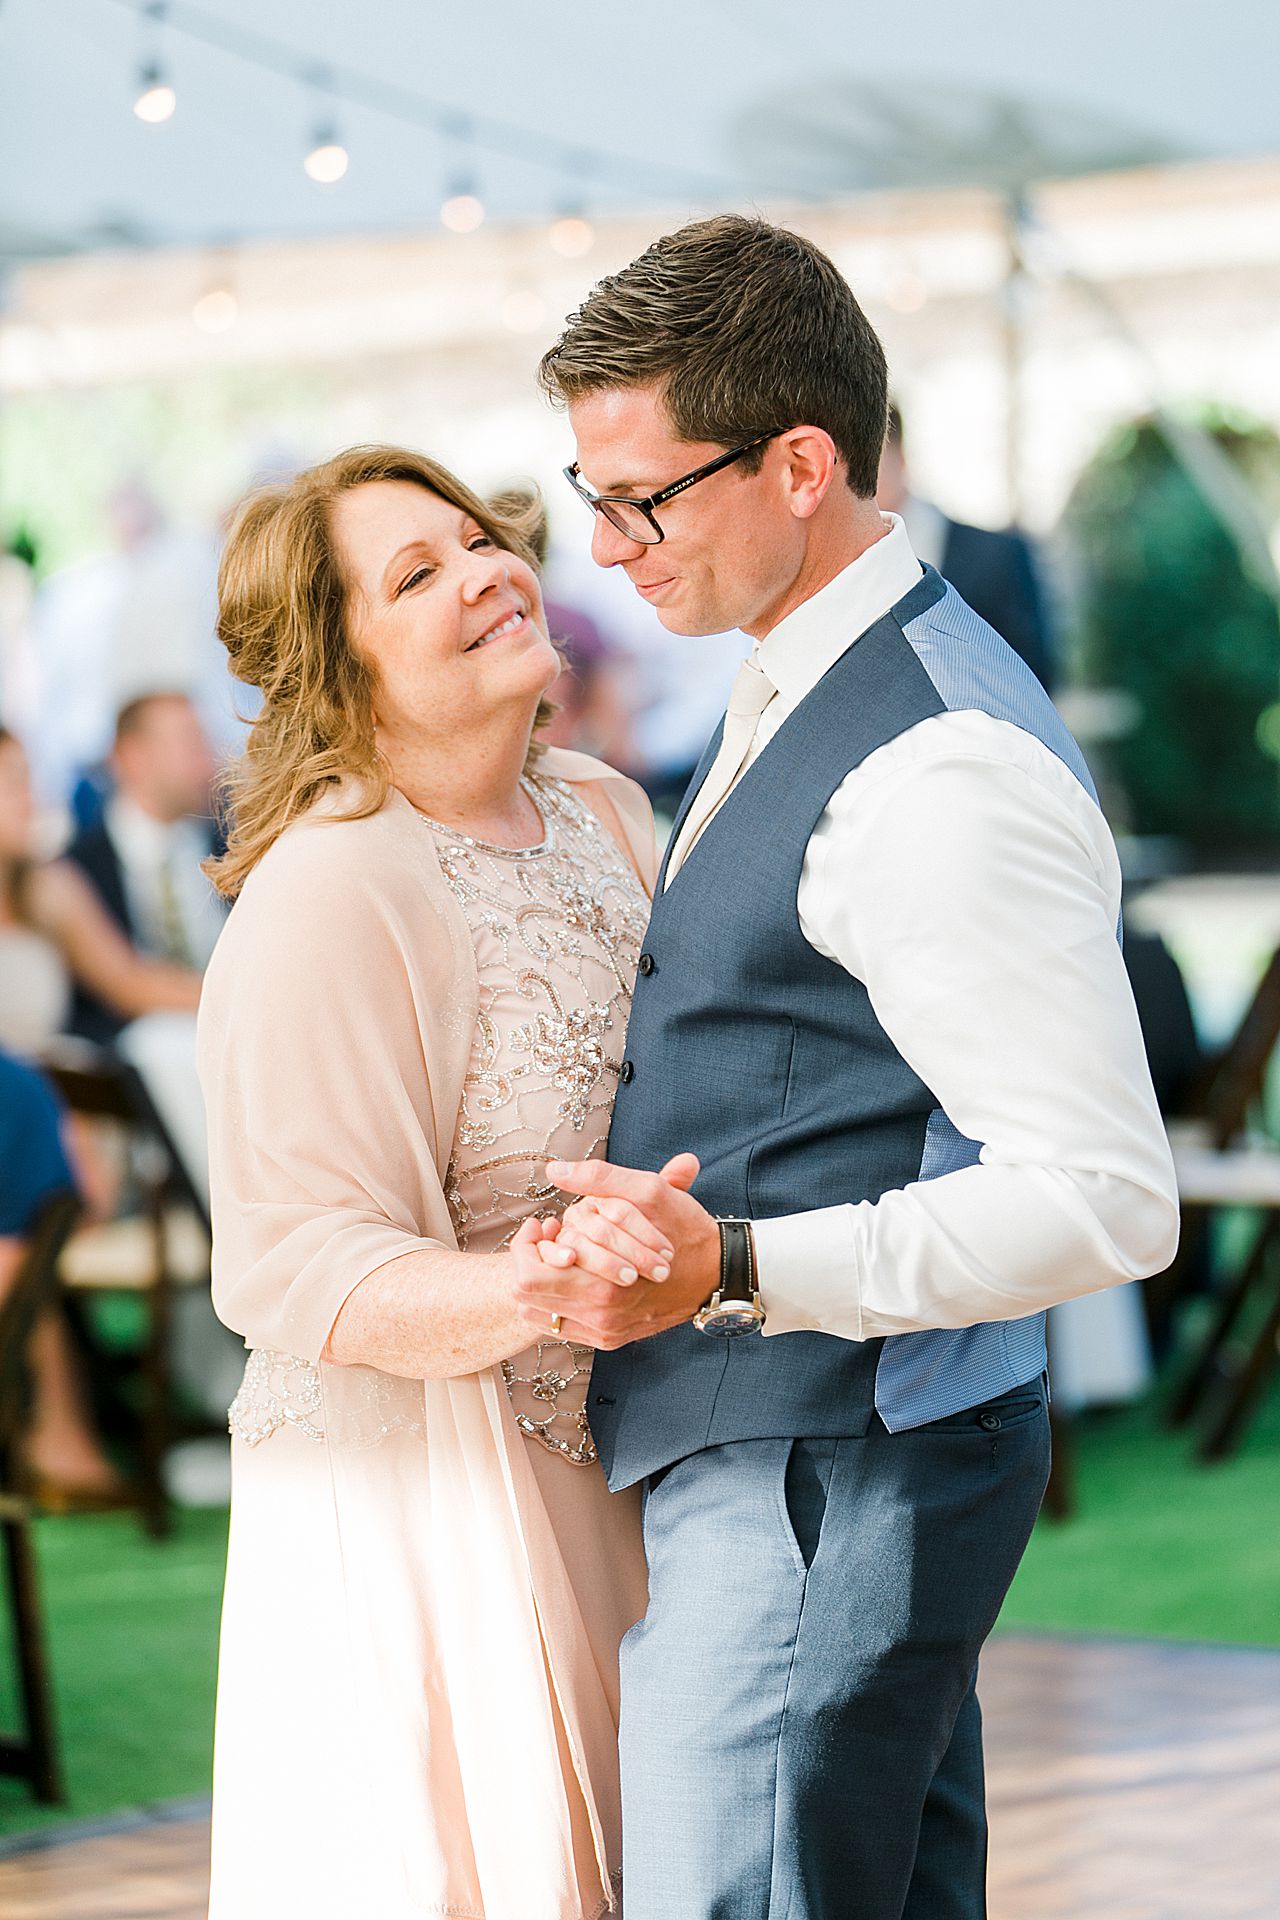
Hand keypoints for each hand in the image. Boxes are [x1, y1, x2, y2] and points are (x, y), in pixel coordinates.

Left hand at [513, 1153, 720, 1349]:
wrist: (719, 1272)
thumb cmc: (684, 1229)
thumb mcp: (647, 1192)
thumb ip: (598, 1179)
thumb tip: (554, 1170)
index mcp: (603, 1283)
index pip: (527, 1275)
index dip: (525, 1244)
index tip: (543, 1224)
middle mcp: (600, 1315)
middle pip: (526, 1296)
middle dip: (530, 1261)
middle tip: (549, 1238)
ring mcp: (604, 1330)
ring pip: (539, 1313)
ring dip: (541, 1283)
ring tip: (561, 1257)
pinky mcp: (610, 1339)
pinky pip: (561, 1327)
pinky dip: (556, 1302)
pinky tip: (573, 1277)